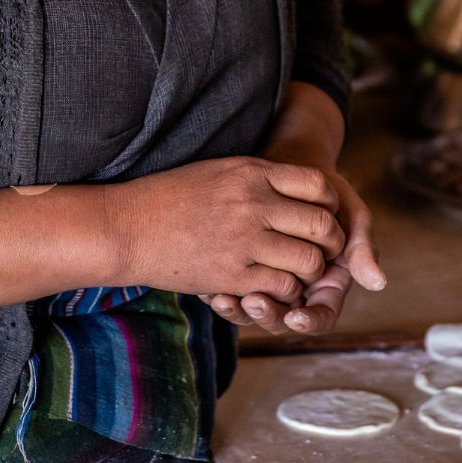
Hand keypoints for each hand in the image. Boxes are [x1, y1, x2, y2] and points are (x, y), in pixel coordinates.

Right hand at [115, 155, 346, 300]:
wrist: (128, 227)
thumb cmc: (170, 196)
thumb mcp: (218, 170)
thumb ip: (257, 177)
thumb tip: (294, 186)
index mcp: (252, 172)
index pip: (318, 185)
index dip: (330, 205)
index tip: (323, 217)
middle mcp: (254, 203)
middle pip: (323, 226)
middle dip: (332, 244)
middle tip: (325, 252)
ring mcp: (244, 240)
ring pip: (309, 262)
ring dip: (310, 272)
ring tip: (300, 273)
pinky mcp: (232, 275)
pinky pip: (282, 287)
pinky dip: (286, 292)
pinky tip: (273, 287)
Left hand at [200, 168, 384, 335]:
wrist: (288, 166)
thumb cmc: (326, 192)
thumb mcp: (349, 213)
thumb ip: (362, 247)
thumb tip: (378, 282)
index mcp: (326, 283)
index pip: (320, 316)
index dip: (309, 321)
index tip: (296, 317)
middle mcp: (297, 289)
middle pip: (283, 320)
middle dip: (268, 316)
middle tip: (253, 303)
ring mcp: (268, 281)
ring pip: (255, 311)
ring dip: (240, 312)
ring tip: (226, 299)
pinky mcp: (243, 270)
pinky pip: (233, 292)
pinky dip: (223, 297)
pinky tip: (212, 293)